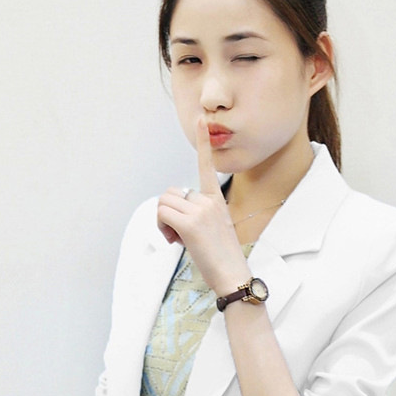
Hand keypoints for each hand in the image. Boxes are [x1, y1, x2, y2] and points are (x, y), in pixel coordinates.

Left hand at [156, 116, 249, 294]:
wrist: (232, 275)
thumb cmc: (222, 259)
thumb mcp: (213, 229)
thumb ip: (196, 215)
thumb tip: (171, 214)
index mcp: (216, 200)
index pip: (207, 166)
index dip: (203, 143)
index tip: (200, 120)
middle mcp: (209, 200)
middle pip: (170, 193)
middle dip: (167, 213)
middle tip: (177, 234)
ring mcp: (201, 210)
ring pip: (164, 203)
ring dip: (163, 222)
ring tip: (178, 239)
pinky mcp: (191, 223)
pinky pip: (162, 214)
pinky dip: (162, 228)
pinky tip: (175, 241)